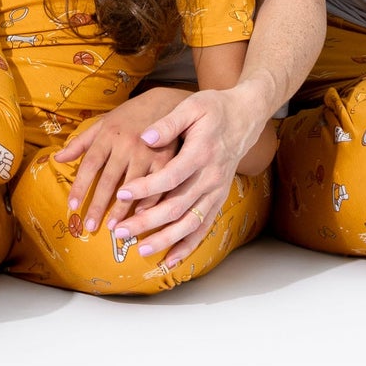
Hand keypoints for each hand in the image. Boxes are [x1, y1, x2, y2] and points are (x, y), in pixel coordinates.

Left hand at [55, 88, 186, 235]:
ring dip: (123, 210)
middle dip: (98, 205)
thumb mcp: (104, 122)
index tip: (71, 206)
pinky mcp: (167, 159)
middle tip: (89, 227)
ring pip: (132, 186)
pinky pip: (157, 186)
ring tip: (114, 230)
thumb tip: (57, 158)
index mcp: (108, 134)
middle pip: (109, 180)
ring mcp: (147, 152)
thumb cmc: (131, 115)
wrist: (167, 103)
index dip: (80, 186)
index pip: (89, 164)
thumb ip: (81, 142)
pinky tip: (142, 218)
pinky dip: (149, 204)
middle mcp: (126, 144)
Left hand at [113, 79, 274, 266]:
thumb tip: (145, 136)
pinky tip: (170, 260)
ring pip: (190, 223)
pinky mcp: (219, 199)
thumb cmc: (214, 108)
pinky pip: (204, 227)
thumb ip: (169, 122)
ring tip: (140, 249)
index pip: (170, 176)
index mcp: (201, 153)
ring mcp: (217, 191)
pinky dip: (188, 246)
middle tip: (120, 231)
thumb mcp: (192, 106)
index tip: (122, 192)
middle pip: (177, 206)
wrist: (245, 116)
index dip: (147, 187)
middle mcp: (211, 177)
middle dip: (147, 221)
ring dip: (166, 239)